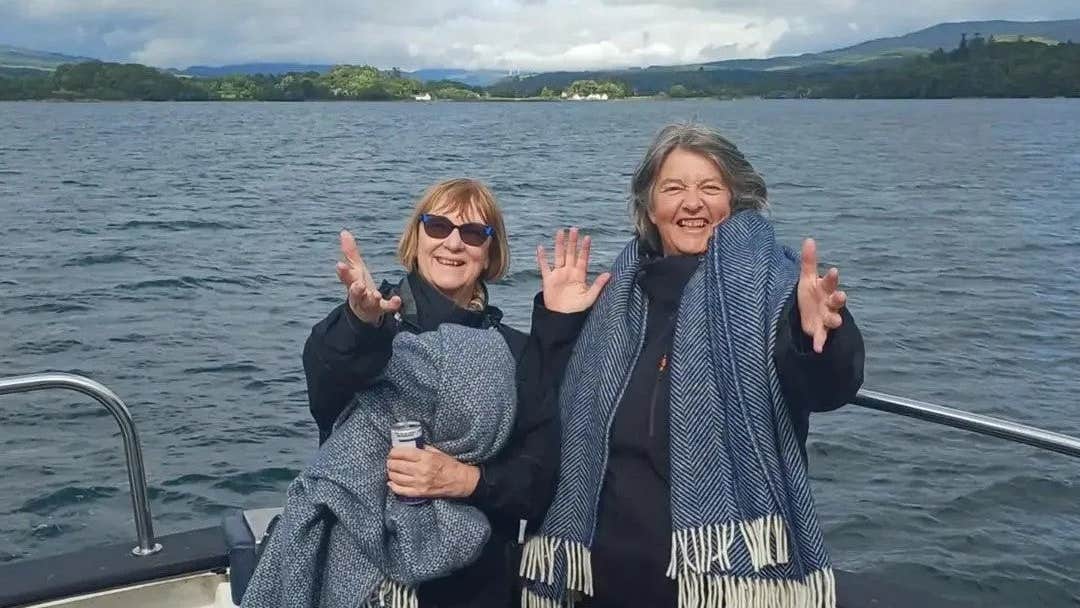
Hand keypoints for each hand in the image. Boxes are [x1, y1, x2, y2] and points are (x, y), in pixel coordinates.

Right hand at [336, 230, 400, 323]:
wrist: (365, 311)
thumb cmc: (359, 284)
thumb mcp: (356, 268)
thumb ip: (350, 252)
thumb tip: (343, 231)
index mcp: (352, 282)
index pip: (345, 277)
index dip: (342, 271)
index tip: (339, 265)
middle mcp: (359, 294)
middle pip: (355, 292)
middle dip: (356, 289)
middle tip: (358, 284)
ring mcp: (369, 303)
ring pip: (369, 301)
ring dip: (372, 298)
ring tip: (375, 295)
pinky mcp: (381, 308)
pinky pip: (387, 307)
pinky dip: (392, 304)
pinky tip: (397, 299)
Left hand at [386, 446, 479, 498]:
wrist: (460, 480)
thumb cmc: (450, 465)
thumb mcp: (437, 452)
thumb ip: (423, 449)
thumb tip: (410, 446)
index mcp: (425, 457)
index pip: (402, 453)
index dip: (393, 452)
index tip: (392, 452)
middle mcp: (421, 470)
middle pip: (397, 465)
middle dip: (390, 462)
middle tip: (390, 461)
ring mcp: (420, 483)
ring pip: (396, 478)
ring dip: (391, 473)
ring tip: (391, 470)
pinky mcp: (420, 493)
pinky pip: (401, 490)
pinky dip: (393, 486)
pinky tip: (391, 482)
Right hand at [536, 227, 610, 312]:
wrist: (562, 318)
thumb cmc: (577, 309)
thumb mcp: (589, 298)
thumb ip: (598, 285)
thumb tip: (609, 274)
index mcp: (579, 275)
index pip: (583, 258)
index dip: (585, 248)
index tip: (587, 237)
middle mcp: (569, 272)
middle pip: (571, 253)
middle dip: (572, 242)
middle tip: (574, 229)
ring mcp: (558, 275)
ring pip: (559, 256)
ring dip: (559, 244)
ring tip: (560, 232)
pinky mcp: (548, 280)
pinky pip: (544, 266)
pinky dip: (542, 258)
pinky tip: (540, 247)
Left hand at [797, 238, 846, 353]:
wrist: (808, 315)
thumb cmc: (810, 294)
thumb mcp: (806, 278)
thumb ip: (808, 261)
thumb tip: (809, 239)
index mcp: (825, 289)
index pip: (829, 282)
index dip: (831, 277)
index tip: (833, 270)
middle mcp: (829, 303)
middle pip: (837, 300)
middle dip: (839, 298)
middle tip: (841, 295)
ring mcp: (826, 318)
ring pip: (834, 319)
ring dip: (835, 319)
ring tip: (836, 321)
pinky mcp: (820, 331)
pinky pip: (822, 337)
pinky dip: (820, 342)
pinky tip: (818, 348)